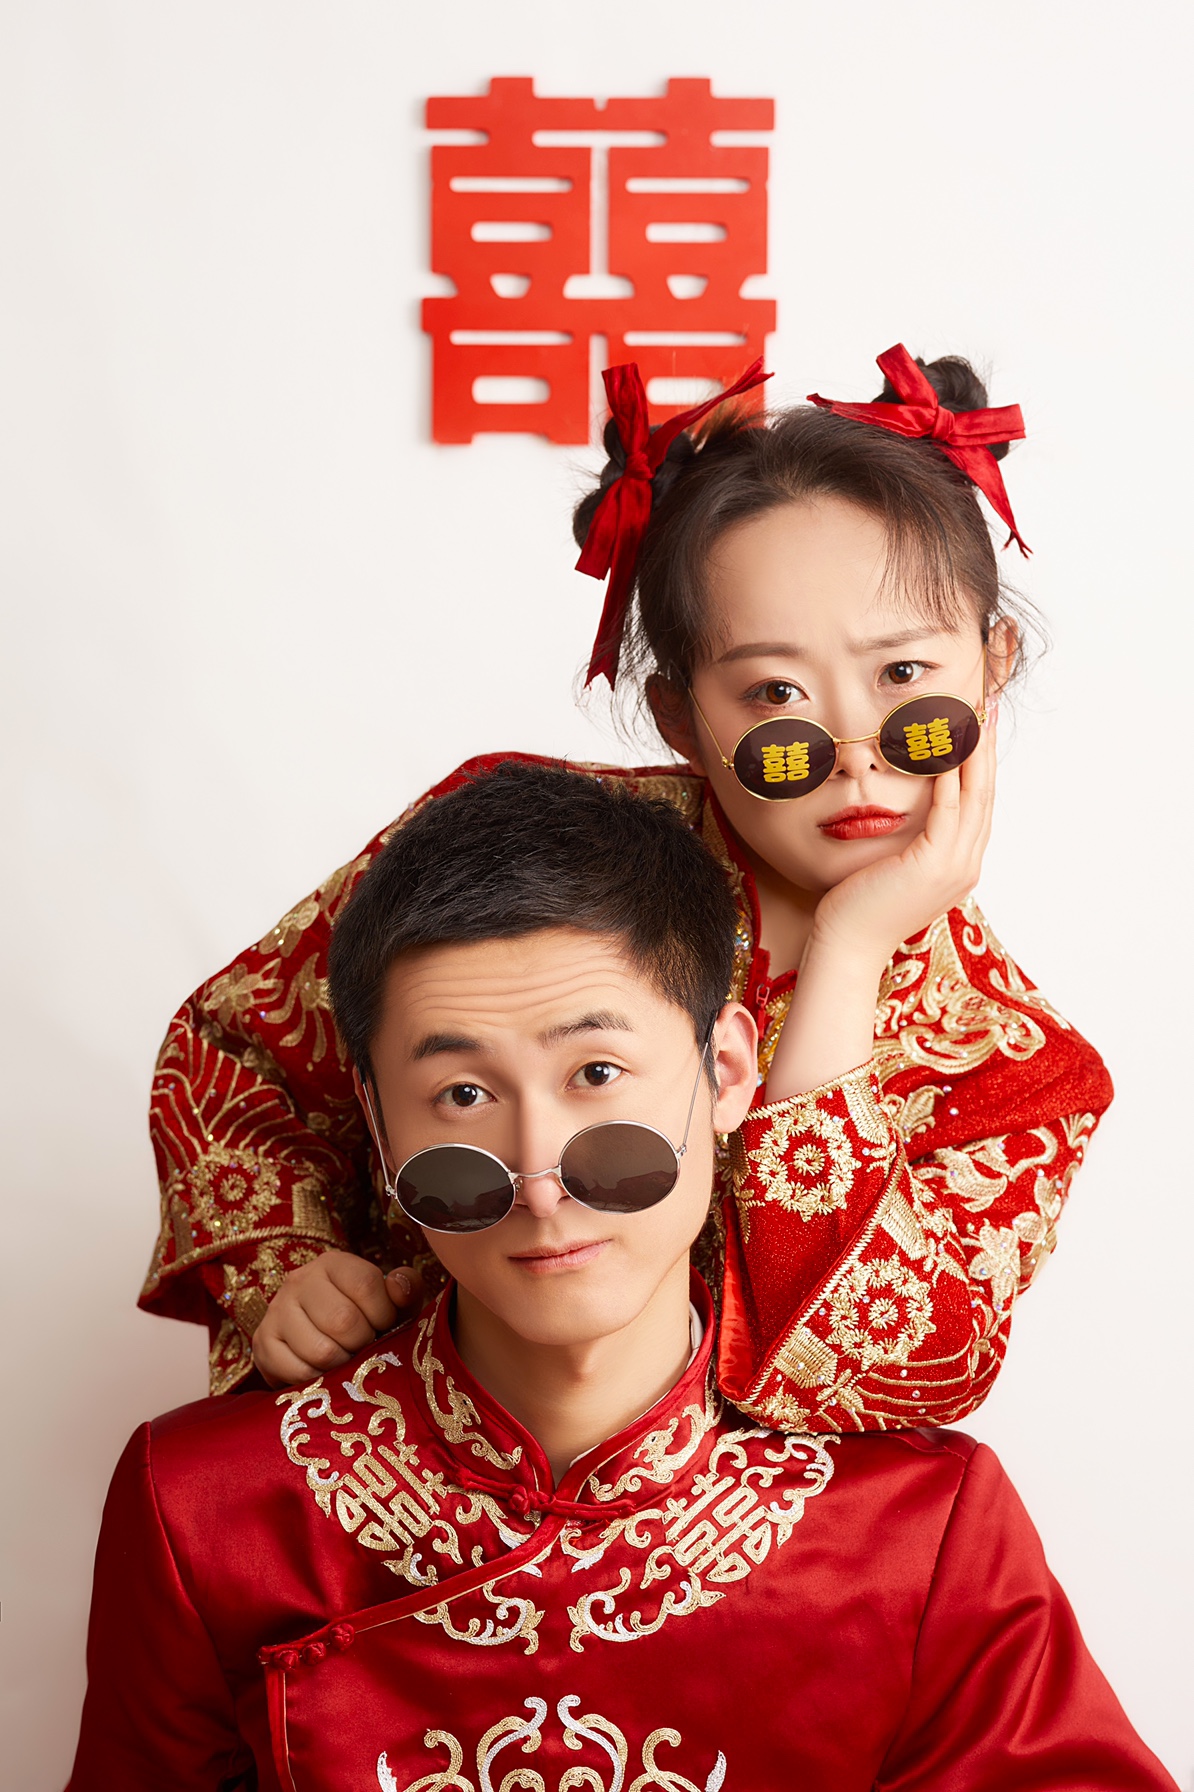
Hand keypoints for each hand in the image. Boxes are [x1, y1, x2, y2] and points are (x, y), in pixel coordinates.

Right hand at [251, 1252, 424, 1387]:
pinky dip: (318, 1379)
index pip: (365, 1284)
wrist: (320, 1339)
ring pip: (321, 1350)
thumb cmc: (364, 1318)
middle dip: (363, 1343)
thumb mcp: (391, 1301)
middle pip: (343, 1320)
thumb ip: (405, 1289)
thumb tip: (399, 1287)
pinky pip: (298, 1372)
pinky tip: (323, 1370)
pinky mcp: (262, 1342)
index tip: (384, 1325)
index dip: (383, 1313)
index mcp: (334, 1263)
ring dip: (342, 1364)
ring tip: (345, 1357)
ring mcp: (276, 1310)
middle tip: (363, 1345)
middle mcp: (300, 1280)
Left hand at [766, 716, 996, 1100]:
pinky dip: (950, 778)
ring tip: (972, 714)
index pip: (979, 804)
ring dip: (973, 753)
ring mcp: (954, 867)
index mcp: (960, 866)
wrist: (847, 945)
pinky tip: (947, 749)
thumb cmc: (860, 907)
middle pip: (985, 795)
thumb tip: (909, 811)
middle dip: (986, 748)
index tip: (981, 725)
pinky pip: (948, 811)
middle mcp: (966, 865)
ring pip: (974, 798)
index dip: (982, 764)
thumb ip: (911, 842)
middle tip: (987, 706)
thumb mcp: (893, 868)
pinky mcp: (932, 865)